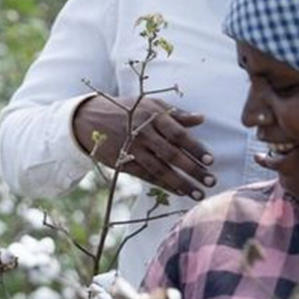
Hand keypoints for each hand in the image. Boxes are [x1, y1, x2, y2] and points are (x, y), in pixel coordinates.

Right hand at [71, 95, 214, 198]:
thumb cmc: (125, 109)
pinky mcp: (123, 162)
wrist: (88, 118)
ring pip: (160, 169)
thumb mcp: (149, 105)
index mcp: (152, 115)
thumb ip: (176, 114)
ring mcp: (132, 149)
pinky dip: (163, 184)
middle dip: (192, 169)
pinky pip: (146, 175)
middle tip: (211, 181)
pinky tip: (178, 191)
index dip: (195, 148)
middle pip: (171, 154)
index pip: (178, 133)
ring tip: (198, 194)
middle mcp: (142, 133)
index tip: (210, 160)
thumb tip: (201, 119)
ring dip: (181, 183)